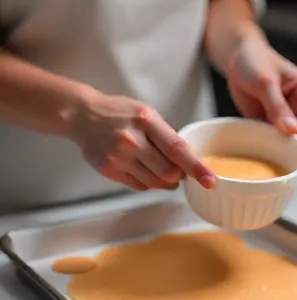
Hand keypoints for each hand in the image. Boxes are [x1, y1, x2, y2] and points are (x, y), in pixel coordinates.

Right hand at [68, 91, 215, 191]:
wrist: (84, 116)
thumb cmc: (120, 113)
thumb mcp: (147, 115)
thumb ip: (165, 136)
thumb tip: (186, 162)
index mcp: (147, 121)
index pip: (177, 148)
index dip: (196, 167)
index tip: (210, 180)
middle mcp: (132, 140)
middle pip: (167, 171)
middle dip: (179, 175)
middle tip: (180, 171)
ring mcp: (119, 157)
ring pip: (154, 182)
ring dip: (165, 182)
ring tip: (164, 172)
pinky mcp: (109, 170)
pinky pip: (138, 186)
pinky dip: (148, 182)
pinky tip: (144, 171)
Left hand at [226, 33, 296, 148]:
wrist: (236, 58)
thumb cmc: (254, 61)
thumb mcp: (265, 82)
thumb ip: (278, 106)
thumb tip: (292, 130)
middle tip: (287, 152)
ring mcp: (285, 115)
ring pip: (293, 138)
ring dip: (285, 146)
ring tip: (273, 149)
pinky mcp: (271, 121)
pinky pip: (276, 138)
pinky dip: (272, 145)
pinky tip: (263, 146)